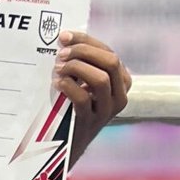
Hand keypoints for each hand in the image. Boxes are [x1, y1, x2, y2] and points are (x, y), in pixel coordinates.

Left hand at [54, 31, 130, 159]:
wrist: (70, 143)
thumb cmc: (74, 105)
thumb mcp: (85, 83)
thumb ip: (82, 62)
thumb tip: (65, 38)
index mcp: (122, 82)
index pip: (109, 52)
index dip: (86, 41)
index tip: (64, 37)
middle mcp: (119, 96)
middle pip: (111, 62)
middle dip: (84, 52)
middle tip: (61, 53)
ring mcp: (107, 111)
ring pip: (101, 79)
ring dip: (76, 68)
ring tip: (58, 68)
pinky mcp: (91, 122)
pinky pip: (83, 99)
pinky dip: (68, 86)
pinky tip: (57, 83)